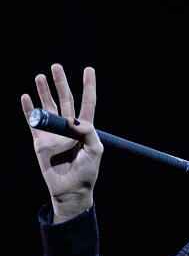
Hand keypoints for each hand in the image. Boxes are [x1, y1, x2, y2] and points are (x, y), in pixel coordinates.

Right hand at [21, 64, 102, 222]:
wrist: (70, 189)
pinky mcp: (40, 141)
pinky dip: (29, 109)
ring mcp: (54, 133)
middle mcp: (69, 128)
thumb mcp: (95, 151)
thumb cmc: (87, 172)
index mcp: (86, 128)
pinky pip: (32, 121)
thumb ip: (88, 132)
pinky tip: (26, 97)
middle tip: (56, 67)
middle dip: (61, 83)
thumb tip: (72, 119)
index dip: (88, 86)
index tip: (88, 69)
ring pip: (48, 107)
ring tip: (40, 76)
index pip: (88, 102)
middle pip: (65, 100)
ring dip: (44, 92)